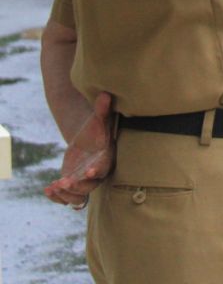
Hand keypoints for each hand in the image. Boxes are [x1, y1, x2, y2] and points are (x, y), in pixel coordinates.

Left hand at [44, 92, 114, 208]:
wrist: (86, 138)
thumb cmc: (95, 128)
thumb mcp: (98, 119)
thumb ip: (102, 110)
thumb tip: (105, 94)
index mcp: (105, 158)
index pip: (104, 168)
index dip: (96, 171)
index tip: (88, 171)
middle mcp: (96, 173)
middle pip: (90, 187)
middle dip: (76, 187)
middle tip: (63, 181)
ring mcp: (84, 181)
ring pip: (78, 197)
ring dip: (66, 195)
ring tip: (53, 186)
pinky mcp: (73, 184)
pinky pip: (67, 198)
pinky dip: (57, 198)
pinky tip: (48, 189)